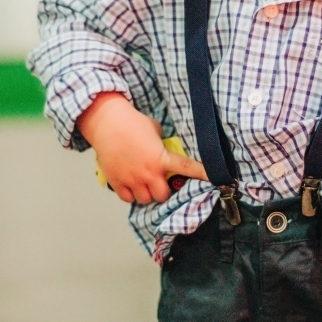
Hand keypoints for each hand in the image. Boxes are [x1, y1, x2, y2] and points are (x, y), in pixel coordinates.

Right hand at [79, 93, 206, 203]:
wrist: (107, 122)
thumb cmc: (132, 122)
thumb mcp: (155, 130)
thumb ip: (162, 145)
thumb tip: (164, 150)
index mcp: (161, 158)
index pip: (187, 168)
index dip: (201, 174)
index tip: (214, 179)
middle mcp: (148, 172)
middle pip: (162, 195)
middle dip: (163, 191)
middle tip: (159, 183)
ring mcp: (132, 179)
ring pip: (145, 199)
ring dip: (147, 194)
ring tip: (144, 184)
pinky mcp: (117, 181)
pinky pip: (128, 199)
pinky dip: (131, 195)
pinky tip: (131, 186)